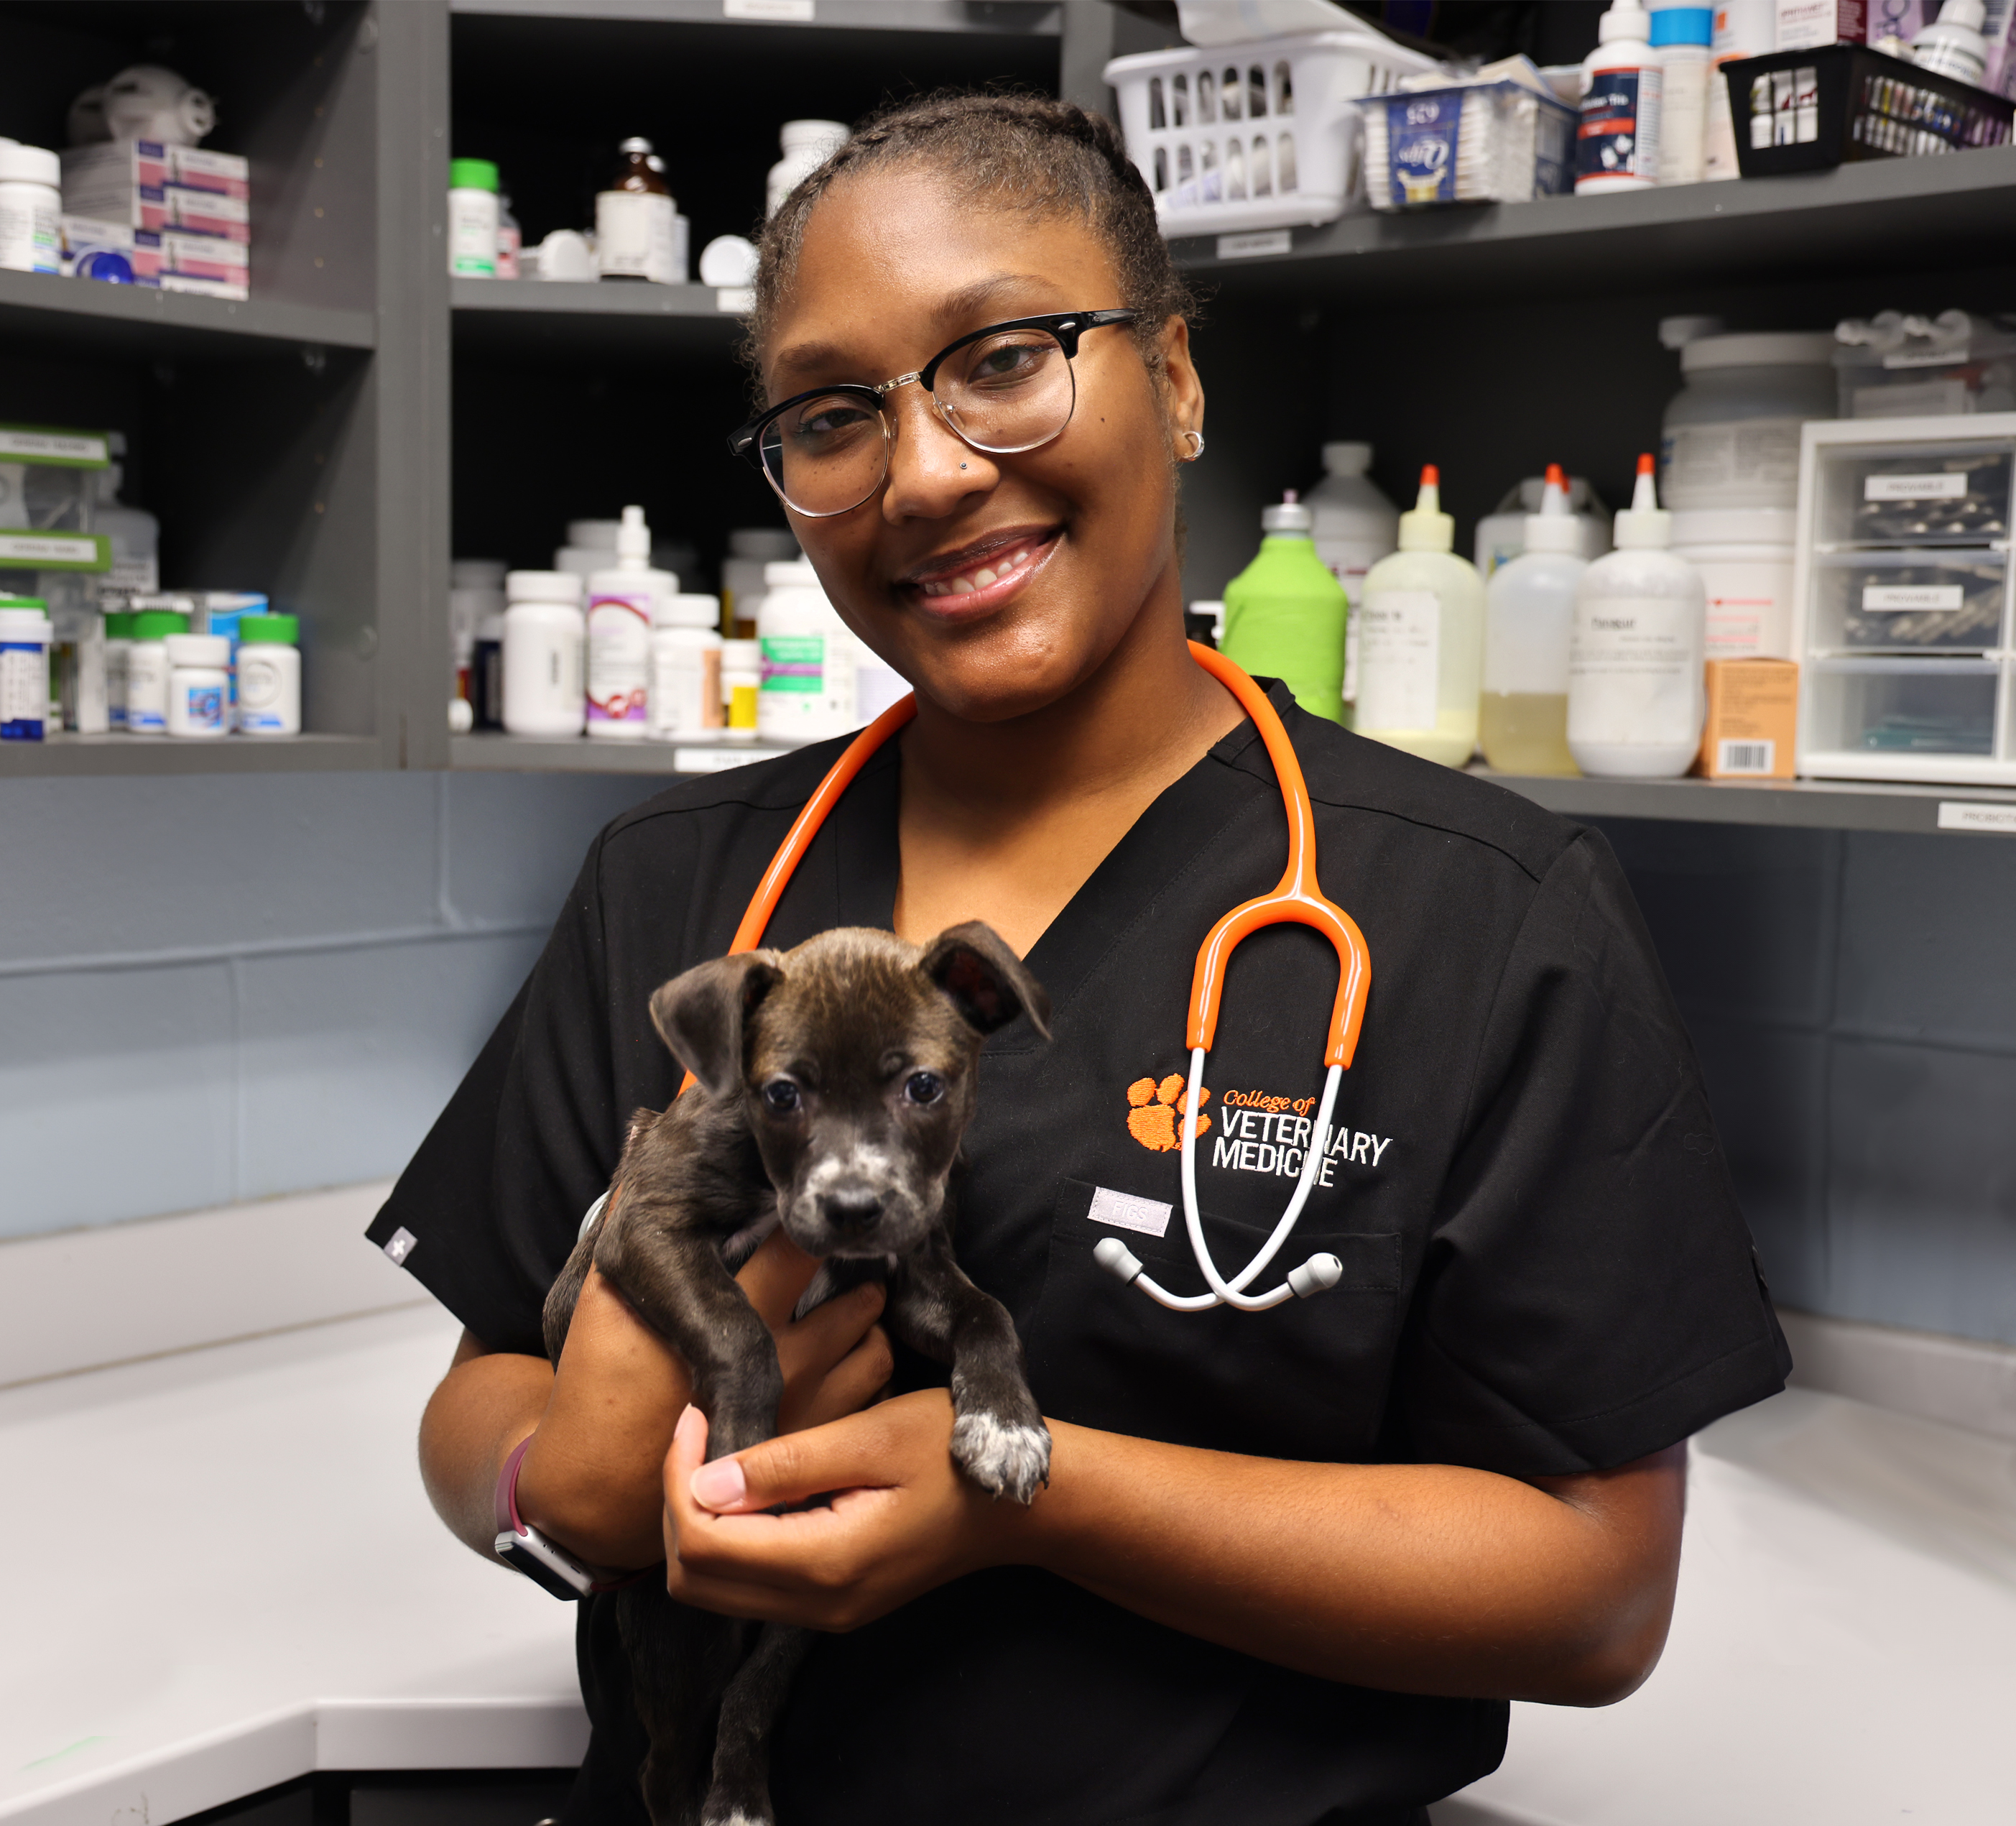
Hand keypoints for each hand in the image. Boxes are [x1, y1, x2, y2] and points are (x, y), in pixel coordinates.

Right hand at [518, 1231, 892, 1569]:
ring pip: (873, 1344)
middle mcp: (788, 1358)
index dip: (808, 1221)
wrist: (605, 1492)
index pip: (804, 1245)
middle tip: (842, 1262)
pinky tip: (838, 1364)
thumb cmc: (601, 1392)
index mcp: (739, 1312)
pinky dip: (860, 1372)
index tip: (804, 1211)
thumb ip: (628, 1209)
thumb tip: (645, 1128)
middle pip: (859, 1294)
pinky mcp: (817, 1445)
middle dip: (852, 1274)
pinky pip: (868, 1394)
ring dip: (863, 1325)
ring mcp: (810, 1406)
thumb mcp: (599, 1294)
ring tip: (845, 1311)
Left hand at [662, 1391, 1039, 1630]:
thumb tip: (704, 1484)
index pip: (704, 1543)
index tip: (695, 1414)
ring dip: (698, 1520)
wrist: (1019, 1507)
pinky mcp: (831, 1600)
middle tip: (697, 1432)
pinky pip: (750, 1583)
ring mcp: (824, 1611)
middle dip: (676, 1503)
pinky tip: (748, 1482)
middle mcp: (817, 1605)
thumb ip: (788, 1464)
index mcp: (826, 1564)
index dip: (678, 1478)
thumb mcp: (874, 1437)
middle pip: (694, 1580)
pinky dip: (729, 1536)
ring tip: (716, 1450)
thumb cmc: (953, 1455)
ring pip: (716, 1587)